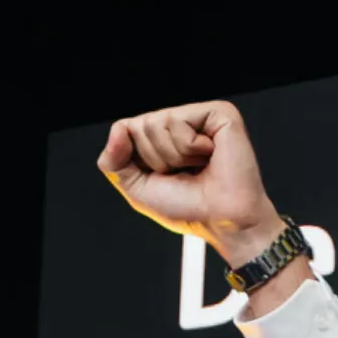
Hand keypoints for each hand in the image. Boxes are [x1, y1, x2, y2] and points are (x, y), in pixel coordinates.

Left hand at [96, 102, 282, 264]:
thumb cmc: (190, 209)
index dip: (139, 160)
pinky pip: (178, 121)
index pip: (127, 129)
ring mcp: (201, 117)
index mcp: (163, 139)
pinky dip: (188, 147)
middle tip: (185, 174)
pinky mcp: (219, 114)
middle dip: (157, 158)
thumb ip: (113, 161)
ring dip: (174, 155)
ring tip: (199, 167)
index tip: (166, 178)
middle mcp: (182, 125)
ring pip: (157, 122)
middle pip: (141, 125)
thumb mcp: (137, 189)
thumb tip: (118, 130)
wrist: (224, 222)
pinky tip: (209, 156)